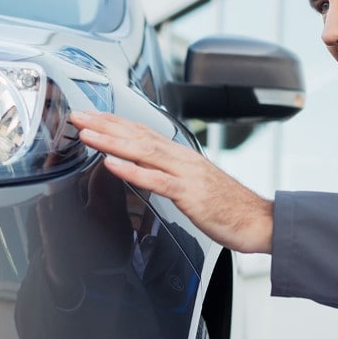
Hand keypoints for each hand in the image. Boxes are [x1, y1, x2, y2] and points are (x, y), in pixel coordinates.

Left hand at [68, 110, 273, 253]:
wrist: (259, 221)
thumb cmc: (229, 207)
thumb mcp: (194, 185)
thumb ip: (171, 174)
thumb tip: (148, 170)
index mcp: (182, 156)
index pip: (142, 131)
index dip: (114, 122)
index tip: (91, 116)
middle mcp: (182, 159)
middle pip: (138, 135)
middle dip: (105, 124)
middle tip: (78, 116)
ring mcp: (186, 174)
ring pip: (143, 151)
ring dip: (111, 140)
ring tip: (87, 134)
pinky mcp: (190, 194)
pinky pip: (156, 180)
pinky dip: (132, 170)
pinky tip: (111, 164)